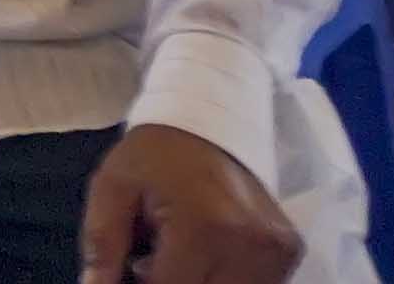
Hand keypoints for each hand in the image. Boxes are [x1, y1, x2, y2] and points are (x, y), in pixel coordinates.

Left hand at [79, 123, 297, 283]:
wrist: (208, 125)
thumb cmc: (154, 157)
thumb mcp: (112, 188)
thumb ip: (103, 243)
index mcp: (203, 227)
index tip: (136, 268)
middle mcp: (249, 243)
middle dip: (178, 282)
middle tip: (158, 260)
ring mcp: (276, 250)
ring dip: (204, 283)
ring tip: (184, 256)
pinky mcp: (290, 251)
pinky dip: (228, 280)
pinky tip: (208, 257)